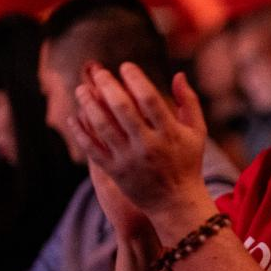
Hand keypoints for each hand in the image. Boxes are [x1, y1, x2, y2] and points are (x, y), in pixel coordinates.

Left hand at [69, 64, 207, 220]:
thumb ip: (189, 102)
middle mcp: (148, 145)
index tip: (125, 66)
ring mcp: (129, 159)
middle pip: (122, 109)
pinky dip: (81, 131)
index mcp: (169, 133)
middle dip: (107, 86)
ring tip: (81, 89)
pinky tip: (74, 116)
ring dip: (89, 104)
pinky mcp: (115, 172)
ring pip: (103, 126)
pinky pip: (92, 148)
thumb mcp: (197, 132)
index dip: (135, 79)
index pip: (149, 99)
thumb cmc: (187, 163)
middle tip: (98, 72)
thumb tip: (178, 74)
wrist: (175, 203)